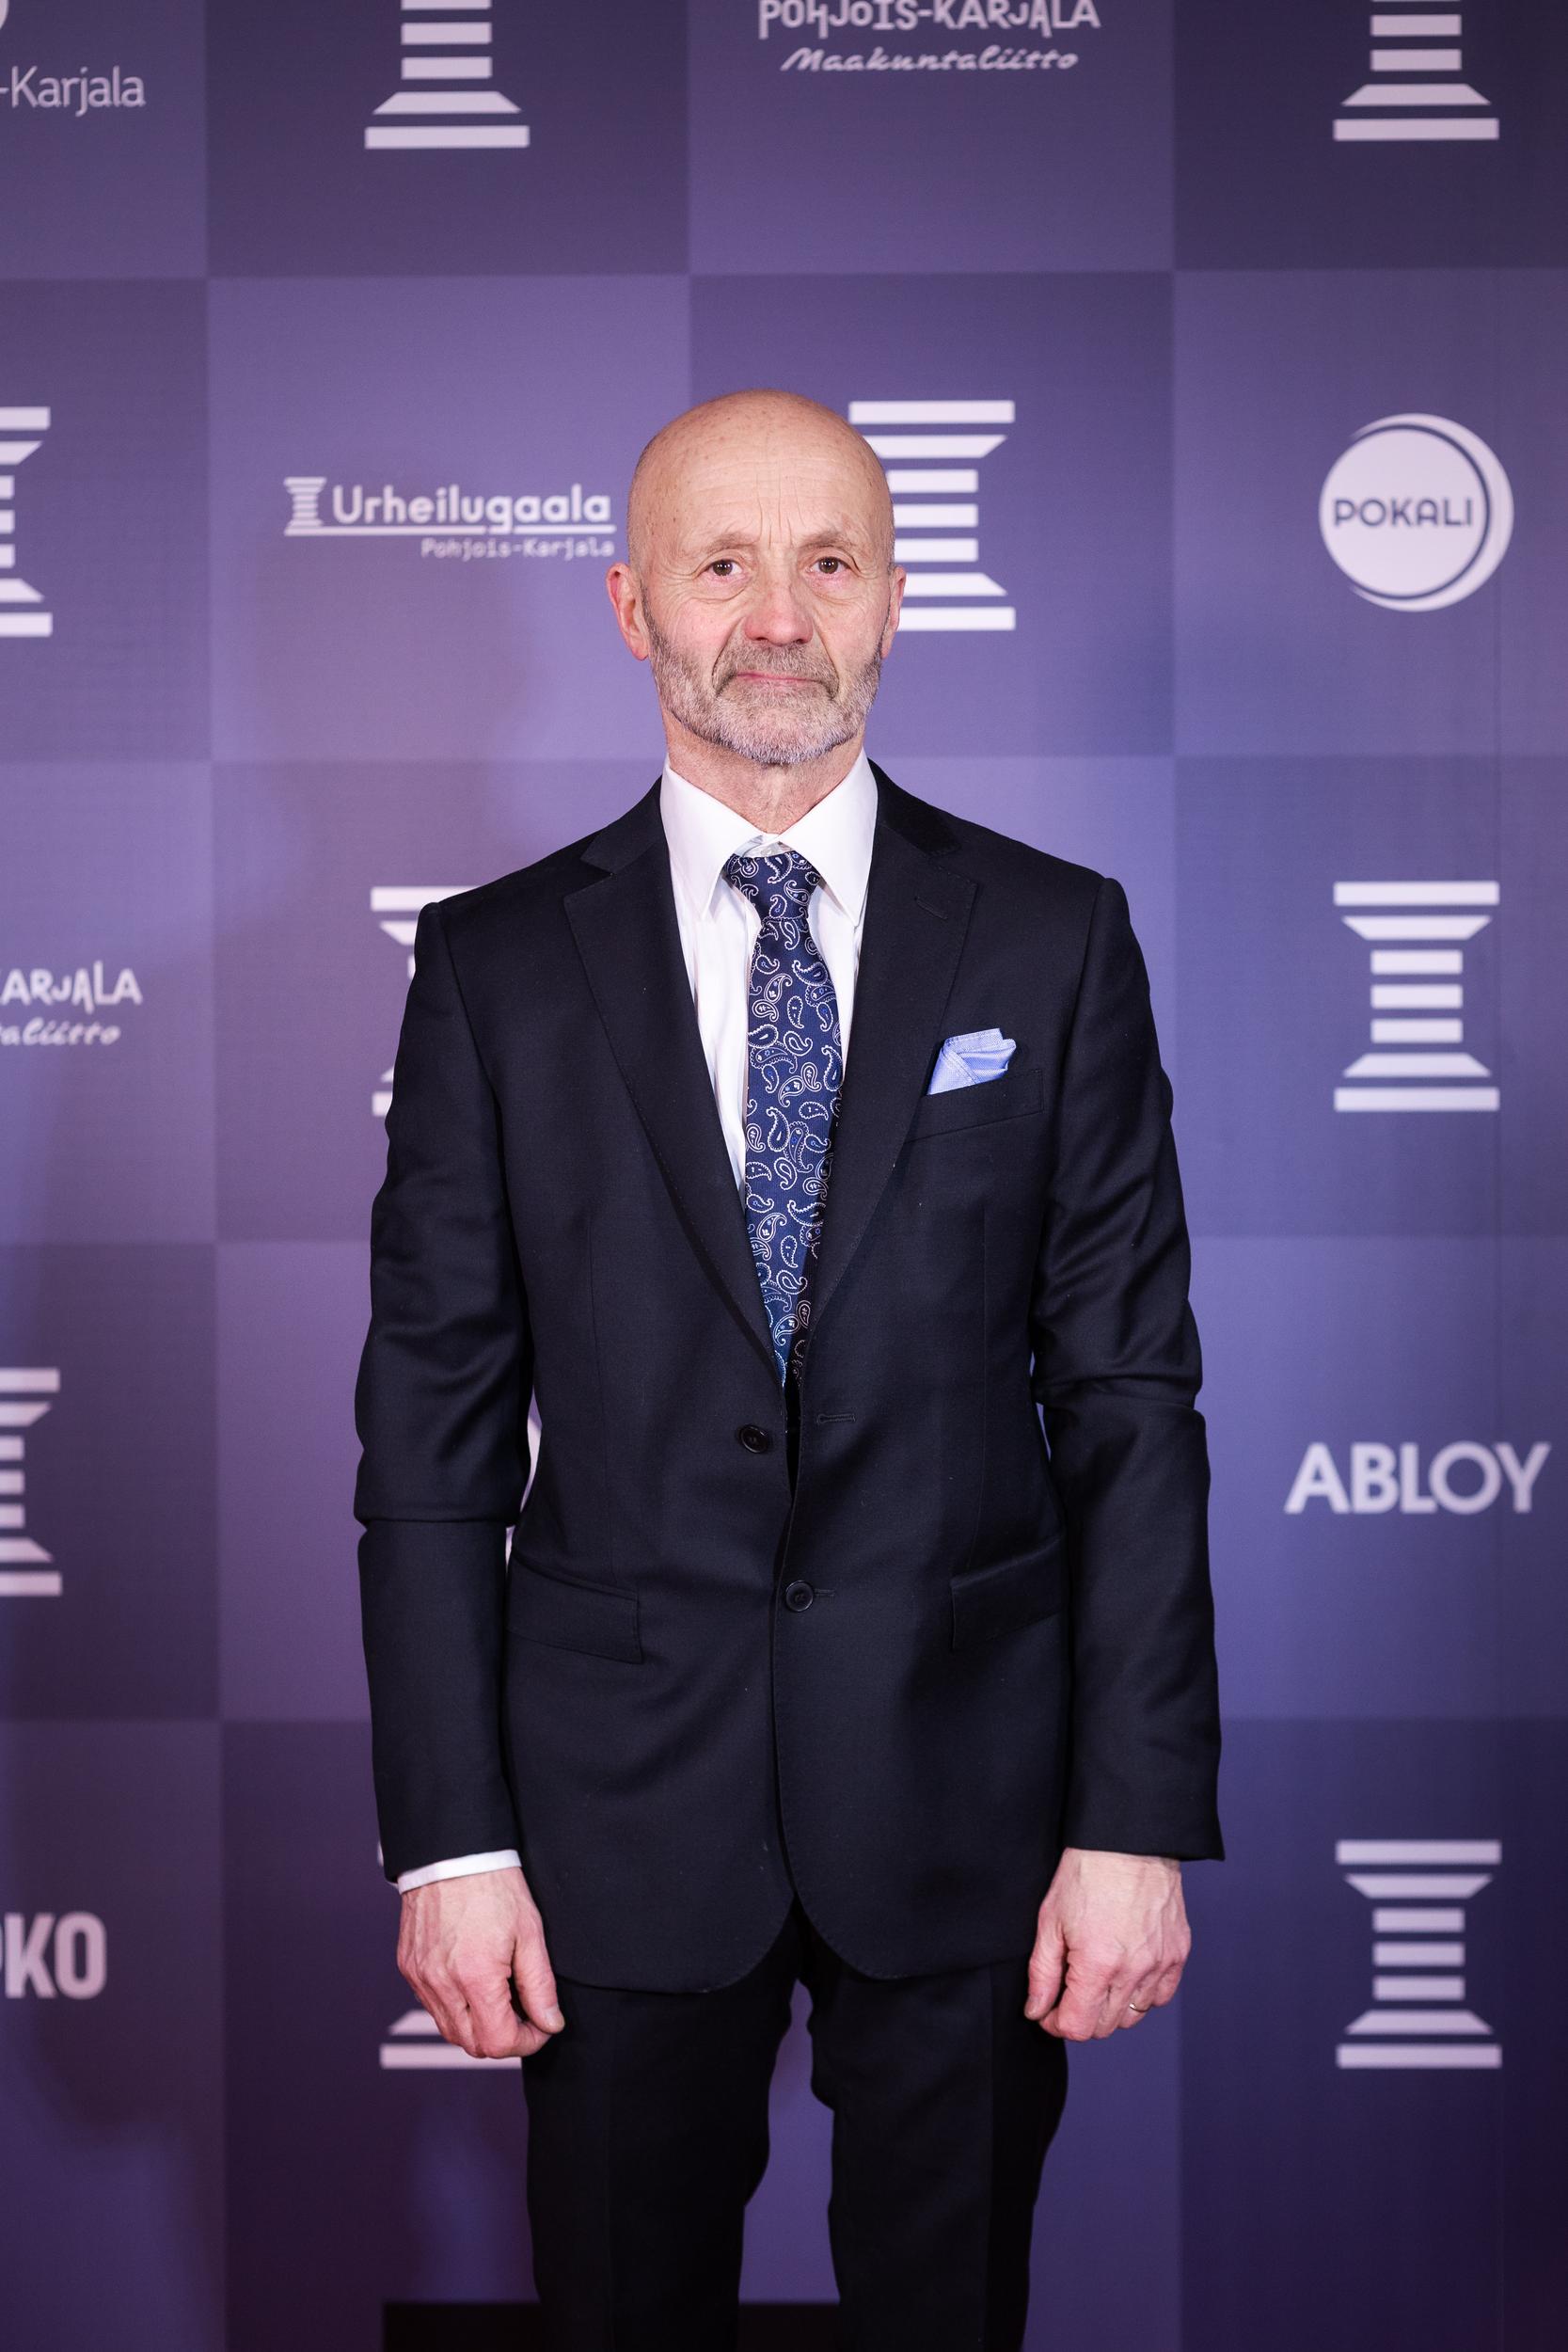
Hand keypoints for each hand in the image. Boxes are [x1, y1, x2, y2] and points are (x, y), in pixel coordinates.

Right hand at [397, 1865, 564, 2059]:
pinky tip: (473, 1983)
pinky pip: (433, 2007)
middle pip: (472, 2045)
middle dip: (503, 2038)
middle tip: (523, 2013)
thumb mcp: (529, 1933)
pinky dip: (455, 2008)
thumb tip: (550, 2023)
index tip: (541, 2024)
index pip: (499, 2042)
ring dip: (478, 2026)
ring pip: (450, 2031)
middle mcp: (441, 1984)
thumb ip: (540, 1985)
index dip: (527, 2041)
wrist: (451, 1853)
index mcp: (475, 1977)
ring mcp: (420, 1978)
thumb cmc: (493, 1886)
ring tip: (499, 1995)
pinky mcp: (409, 1969)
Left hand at [1024, 1847, 1190, 2039]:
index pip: (1078, 2027)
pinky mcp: (1178, 1954)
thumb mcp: (1050, 1921)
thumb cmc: (1086, 1873)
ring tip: (1096, 1980)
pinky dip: (1141, 1995)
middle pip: (1105, 2026)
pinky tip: (1125, 1973)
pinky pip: (1160, 1996)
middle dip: (1080, 2016)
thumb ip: (1042, 1973)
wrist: (1128, 1841)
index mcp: (1098, 1964)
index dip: (1055, 2024)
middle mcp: (1134, 1971)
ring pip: (1133, 2016)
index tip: (1047, 2011)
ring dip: (1111, 2008)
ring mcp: (1160, 1964)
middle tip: (1068, 1993)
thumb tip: (1036, 2010)